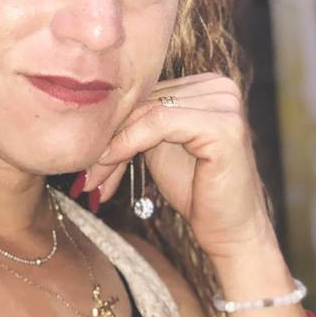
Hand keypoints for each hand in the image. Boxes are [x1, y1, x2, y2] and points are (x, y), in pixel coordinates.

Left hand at [84, 72, 279, 264]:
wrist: (231, 232)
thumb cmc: (196, 190)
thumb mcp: (160, 146)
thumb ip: (139, 121)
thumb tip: (88, 113)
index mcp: (208, 85)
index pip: (147, 92)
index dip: (113, 124)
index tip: (86, 160)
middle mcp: (221, 87)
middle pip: (145, 101)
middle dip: (109, 138)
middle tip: (84, 175)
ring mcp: (226, 103)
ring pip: (147, 111)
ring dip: (113, 145)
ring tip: (92, 178)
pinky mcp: (223, 125)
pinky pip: (158, 123)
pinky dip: (128, 143)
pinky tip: (110, 163)